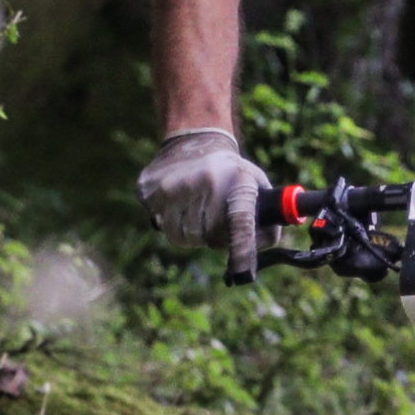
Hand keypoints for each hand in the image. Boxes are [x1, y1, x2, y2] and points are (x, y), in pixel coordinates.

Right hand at [138, 128, 272, 278]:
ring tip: (196, 209)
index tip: (243, 274)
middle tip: (215, 218)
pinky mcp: (149, 189)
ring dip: (190, 232)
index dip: (242, 250)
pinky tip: (176, 201)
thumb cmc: (233, 174)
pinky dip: (168, 220)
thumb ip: (266, 222)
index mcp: (238, 181)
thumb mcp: (258, 187)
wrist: (195, 140)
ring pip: (180, 237)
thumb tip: (255, 259)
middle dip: (213, 237)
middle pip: (208, 238)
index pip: (240, 221)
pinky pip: (158, 225)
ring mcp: (173, 185)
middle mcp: (205, 181)